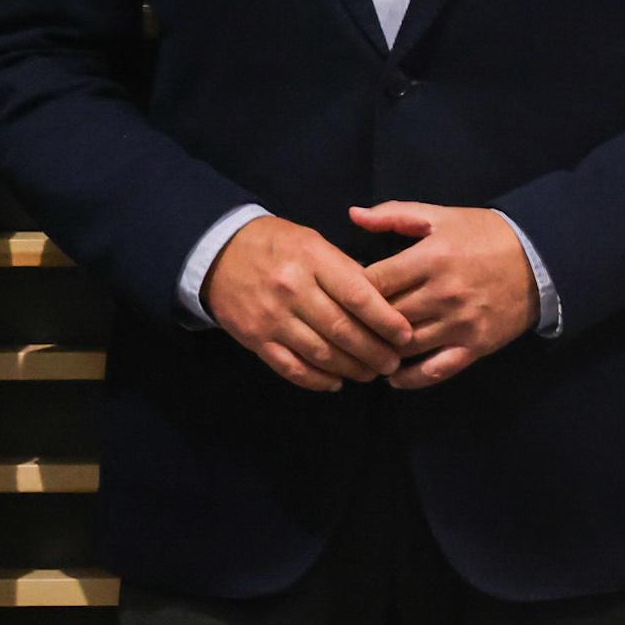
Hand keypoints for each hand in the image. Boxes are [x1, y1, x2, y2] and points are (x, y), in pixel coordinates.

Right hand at [204, 214, 413, 389]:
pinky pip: (293, 368)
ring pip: (321, 354)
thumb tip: (383, 300)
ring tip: (370, 374)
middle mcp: (293, 289)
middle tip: (392, 363)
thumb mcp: (314, 242)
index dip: (386, 320)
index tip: (406, 336)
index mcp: (313, 259)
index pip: (358, 296)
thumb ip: (346, 270)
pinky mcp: (256, 340)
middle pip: (343, 330)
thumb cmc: (278, 245)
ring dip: (351, 369)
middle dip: (374, 352)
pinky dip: (318, 380)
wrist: (219, 253)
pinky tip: (336, 381)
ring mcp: (273, 318)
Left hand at [350, 201, 535, 387]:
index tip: (340, 294)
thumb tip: (353, 215)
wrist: (539, 258)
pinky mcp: (474, 345)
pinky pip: (435, 370)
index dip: (350, 290)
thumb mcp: (440, 216)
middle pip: (385, 318)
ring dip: (381, 352)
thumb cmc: (484, 235)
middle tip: (344, 328)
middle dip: (361, 324)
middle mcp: (443, 293)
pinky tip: (393, 377)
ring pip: (405, 346)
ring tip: (364, 351)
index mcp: (431, 258)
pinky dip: (409, 378)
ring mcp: (460, 323)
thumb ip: (394, 215)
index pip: (374, 282)